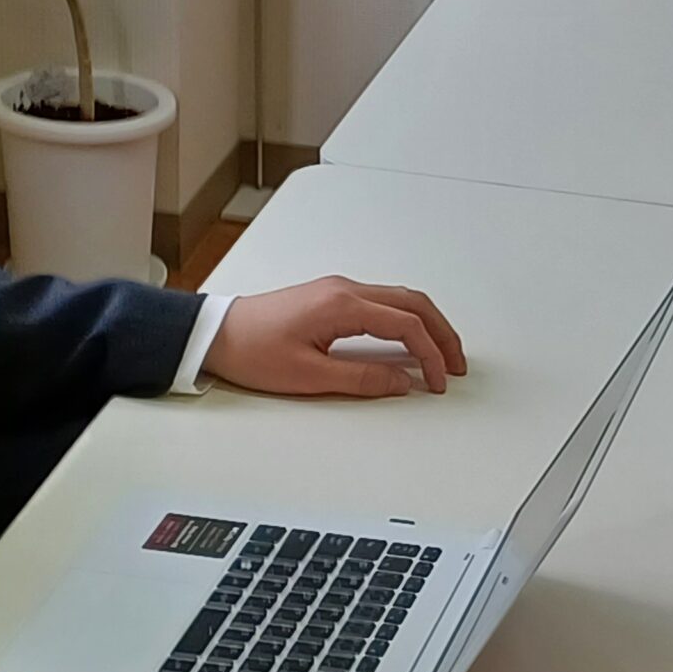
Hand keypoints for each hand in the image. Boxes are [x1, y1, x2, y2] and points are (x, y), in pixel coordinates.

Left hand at [205, 277, 468, 398]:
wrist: (215, 333)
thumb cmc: (251, 350)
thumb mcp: (308, 374)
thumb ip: (362, 377)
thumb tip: (402, 381)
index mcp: (342, 305)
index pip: (406, 325)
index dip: (430, 355)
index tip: (438, 381)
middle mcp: (346, 290)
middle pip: (414, 304)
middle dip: (443, 334)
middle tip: (457, 364)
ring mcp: (340, 290)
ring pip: (402, 299)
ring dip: (428, 324)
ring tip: (441, 354)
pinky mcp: (332, 296)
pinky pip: (384, 301)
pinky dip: (407, 319)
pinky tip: (411, 339)